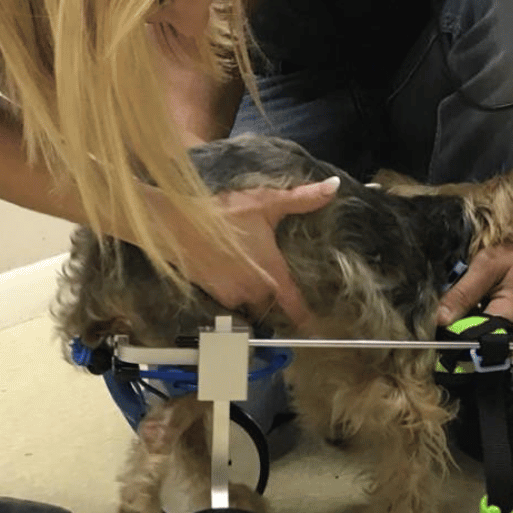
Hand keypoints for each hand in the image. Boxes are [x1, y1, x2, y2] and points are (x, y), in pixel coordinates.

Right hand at [176, 176, 341, 329]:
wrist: (178, 225)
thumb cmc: (225, 214)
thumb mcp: (267, 203)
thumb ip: (303, 198)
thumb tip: (335, 186)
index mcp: (273, 274)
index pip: (295, 307)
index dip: (306, 319)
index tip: (314, 327)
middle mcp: (254, 291)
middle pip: (270, 304)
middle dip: (273, 295)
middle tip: (273, 281)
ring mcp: (231, 295)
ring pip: (249, 302)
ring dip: (251, 292)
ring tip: (248, 271)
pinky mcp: (211, 294)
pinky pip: (229, 298)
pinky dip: (232, 289)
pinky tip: (227, 269)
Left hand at [435, 219, 512, 336]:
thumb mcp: (488, 264)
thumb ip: (463, 293)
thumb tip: (439, 319)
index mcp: (511, 320)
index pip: (470, 340)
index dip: (448, 332)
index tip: (432, 320)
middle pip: (474, 342)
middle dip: (455, 326)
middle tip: (445, 304)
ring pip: (480, 337)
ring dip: (465, 321)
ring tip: (462, 299)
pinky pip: (489, 330)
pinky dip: (477, 317)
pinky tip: (474, 301)